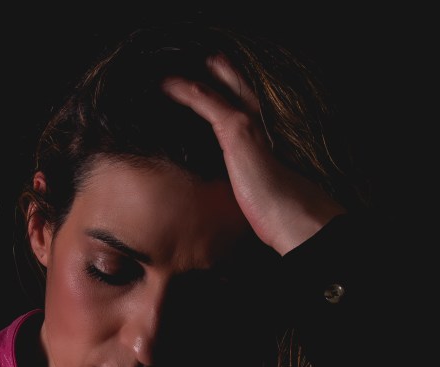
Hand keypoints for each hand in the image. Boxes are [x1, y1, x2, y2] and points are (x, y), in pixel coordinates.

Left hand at [161, 55, 346, 254]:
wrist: (289, 212)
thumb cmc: (275, 211)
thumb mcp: (254, 195)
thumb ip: (243, 188)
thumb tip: (232, 201)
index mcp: (263, 142)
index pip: (246, 112)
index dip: (233, 97)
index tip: (219, 90)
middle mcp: (259, 126)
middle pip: (238, 92)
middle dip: (223, 76)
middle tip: (210, 62)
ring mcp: (247, 124)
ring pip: (217, 92)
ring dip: (194, 82)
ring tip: (173, 77)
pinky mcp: (235, 128)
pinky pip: (205, 101)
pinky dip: (186, 91)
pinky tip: (167, 86)